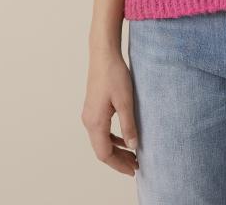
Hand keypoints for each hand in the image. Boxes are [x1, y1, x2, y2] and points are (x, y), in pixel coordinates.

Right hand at [81, 48, 139, 176]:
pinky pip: (101, 130)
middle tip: (136, 165)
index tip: (133, 170)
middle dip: (119, 160)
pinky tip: (124, 138)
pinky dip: (113, 138)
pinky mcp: (93, 108)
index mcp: (95, 122)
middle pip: (102, 150)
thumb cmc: (114, 75)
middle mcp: (88, 121)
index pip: (105, 154)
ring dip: (116, 149)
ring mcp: (89, 115)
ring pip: (101, 141)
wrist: (103, 55)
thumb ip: (128, 125)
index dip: (119, 165)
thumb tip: (133, 146)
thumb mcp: (126, 101)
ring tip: (132, 155)